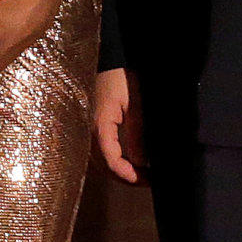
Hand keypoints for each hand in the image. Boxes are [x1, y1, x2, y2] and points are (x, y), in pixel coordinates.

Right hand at [93, 66, 143, 183]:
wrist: (110, 60)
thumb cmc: (121, 78)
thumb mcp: (134, 104)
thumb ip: (137, 133)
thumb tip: (142, 162)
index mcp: (100, 126)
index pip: (111, 161)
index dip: (128, 175)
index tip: (146, 181)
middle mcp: (91, 133)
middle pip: (105, 167)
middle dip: (127, 178)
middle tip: (150, 181)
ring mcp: (91, 132)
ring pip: (103, 162)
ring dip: (123, 171)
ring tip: (144, 174)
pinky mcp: (95, 128)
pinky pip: (103, 152)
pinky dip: (118, 161)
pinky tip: (133, 162)